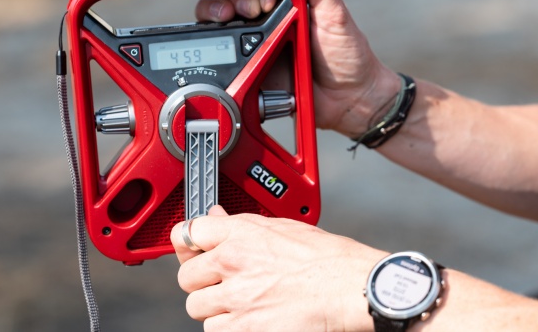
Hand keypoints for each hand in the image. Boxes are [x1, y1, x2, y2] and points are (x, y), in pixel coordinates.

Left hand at [171, 206, 386, 330]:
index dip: (188, 242)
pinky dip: (229, 327)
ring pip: (198, 308)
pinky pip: (215, 331)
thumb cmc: (327, 258)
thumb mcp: (284, 227)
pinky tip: (250, 318)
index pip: (188, 232)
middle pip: (187, 276)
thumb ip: (243, 224)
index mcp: (241, 234)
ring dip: (216, 307)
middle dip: (202, 281)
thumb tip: (216, 216)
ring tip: (243, 302)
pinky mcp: (243, 329)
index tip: (192, 248)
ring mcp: (236, 299)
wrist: (350, 289)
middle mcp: (232, 264)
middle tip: (224, 281)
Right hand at [196, 0, 401, 136]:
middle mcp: (264, 17)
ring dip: (214, 18)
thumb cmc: (347, 54)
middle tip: (251, 13)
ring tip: (228, 24)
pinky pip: (221, 58)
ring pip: (215, 23)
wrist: (349, 100)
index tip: (264, 0)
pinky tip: (230, 55)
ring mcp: (253, 43)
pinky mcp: (246, 69)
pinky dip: (216, 52)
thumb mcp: (336, 14)